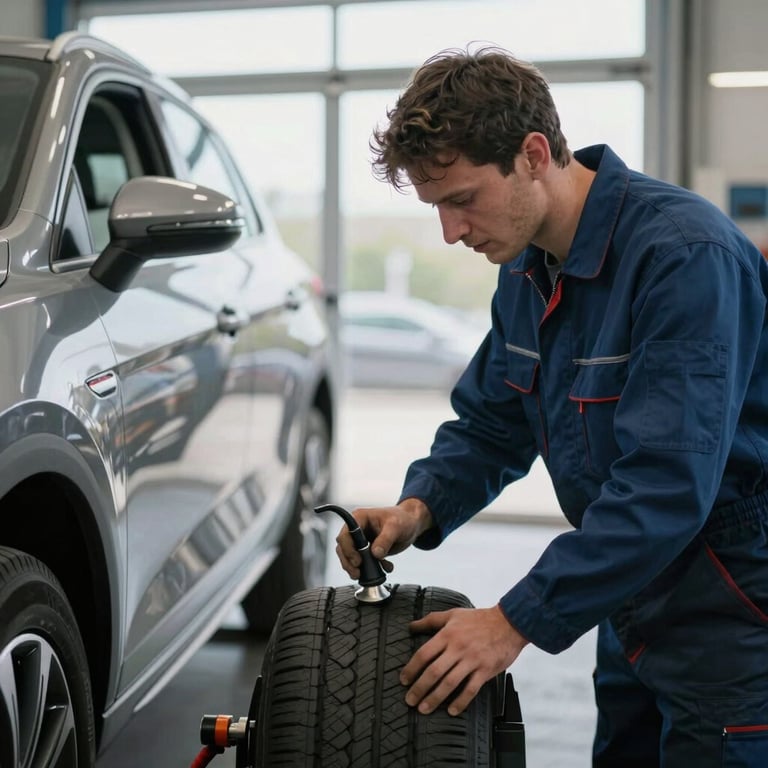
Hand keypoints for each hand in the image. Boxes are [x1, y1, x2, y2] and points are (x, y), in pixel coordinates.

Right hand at [335, 498, 432, 578]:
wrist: (411, 524)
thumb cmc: (403, 519)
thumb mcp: (396, 527)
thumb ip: (385, 539)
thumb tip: (375, 554)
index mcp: (359, 518)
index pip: (345, 535)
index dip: (348, 549)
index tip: (358, 561)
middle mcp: (357, 529)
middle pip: (343, 548)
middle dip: (349, 562)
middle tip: (358, 573)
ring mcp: (361, 540)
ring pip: (349, 557)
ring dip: (357, 568)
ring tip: (370, 575)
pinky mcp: (366, 550)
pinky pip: (362, 562)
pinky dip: (370, 569)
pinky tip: (384, 568)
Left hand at [400, 605, 527, 715]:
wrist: (508, 623)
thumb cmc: (480, 619)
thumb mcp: (453, 614)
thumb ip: (431, 620)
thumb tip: (411, 626)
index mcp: (448, 634)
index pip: (424, 654)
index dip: (411, 668)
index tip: (404, 680)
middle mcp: (458, 648)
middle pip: (434, 671)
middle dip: (419, 688)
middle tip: (410, 700)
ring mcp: (472, 661)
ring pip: (449, 683)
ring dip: (435, 698)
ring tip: (424, 708)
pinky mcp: (485, 671)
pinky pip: (470, 690)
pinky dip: (460, 702)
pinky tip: (452, 710)